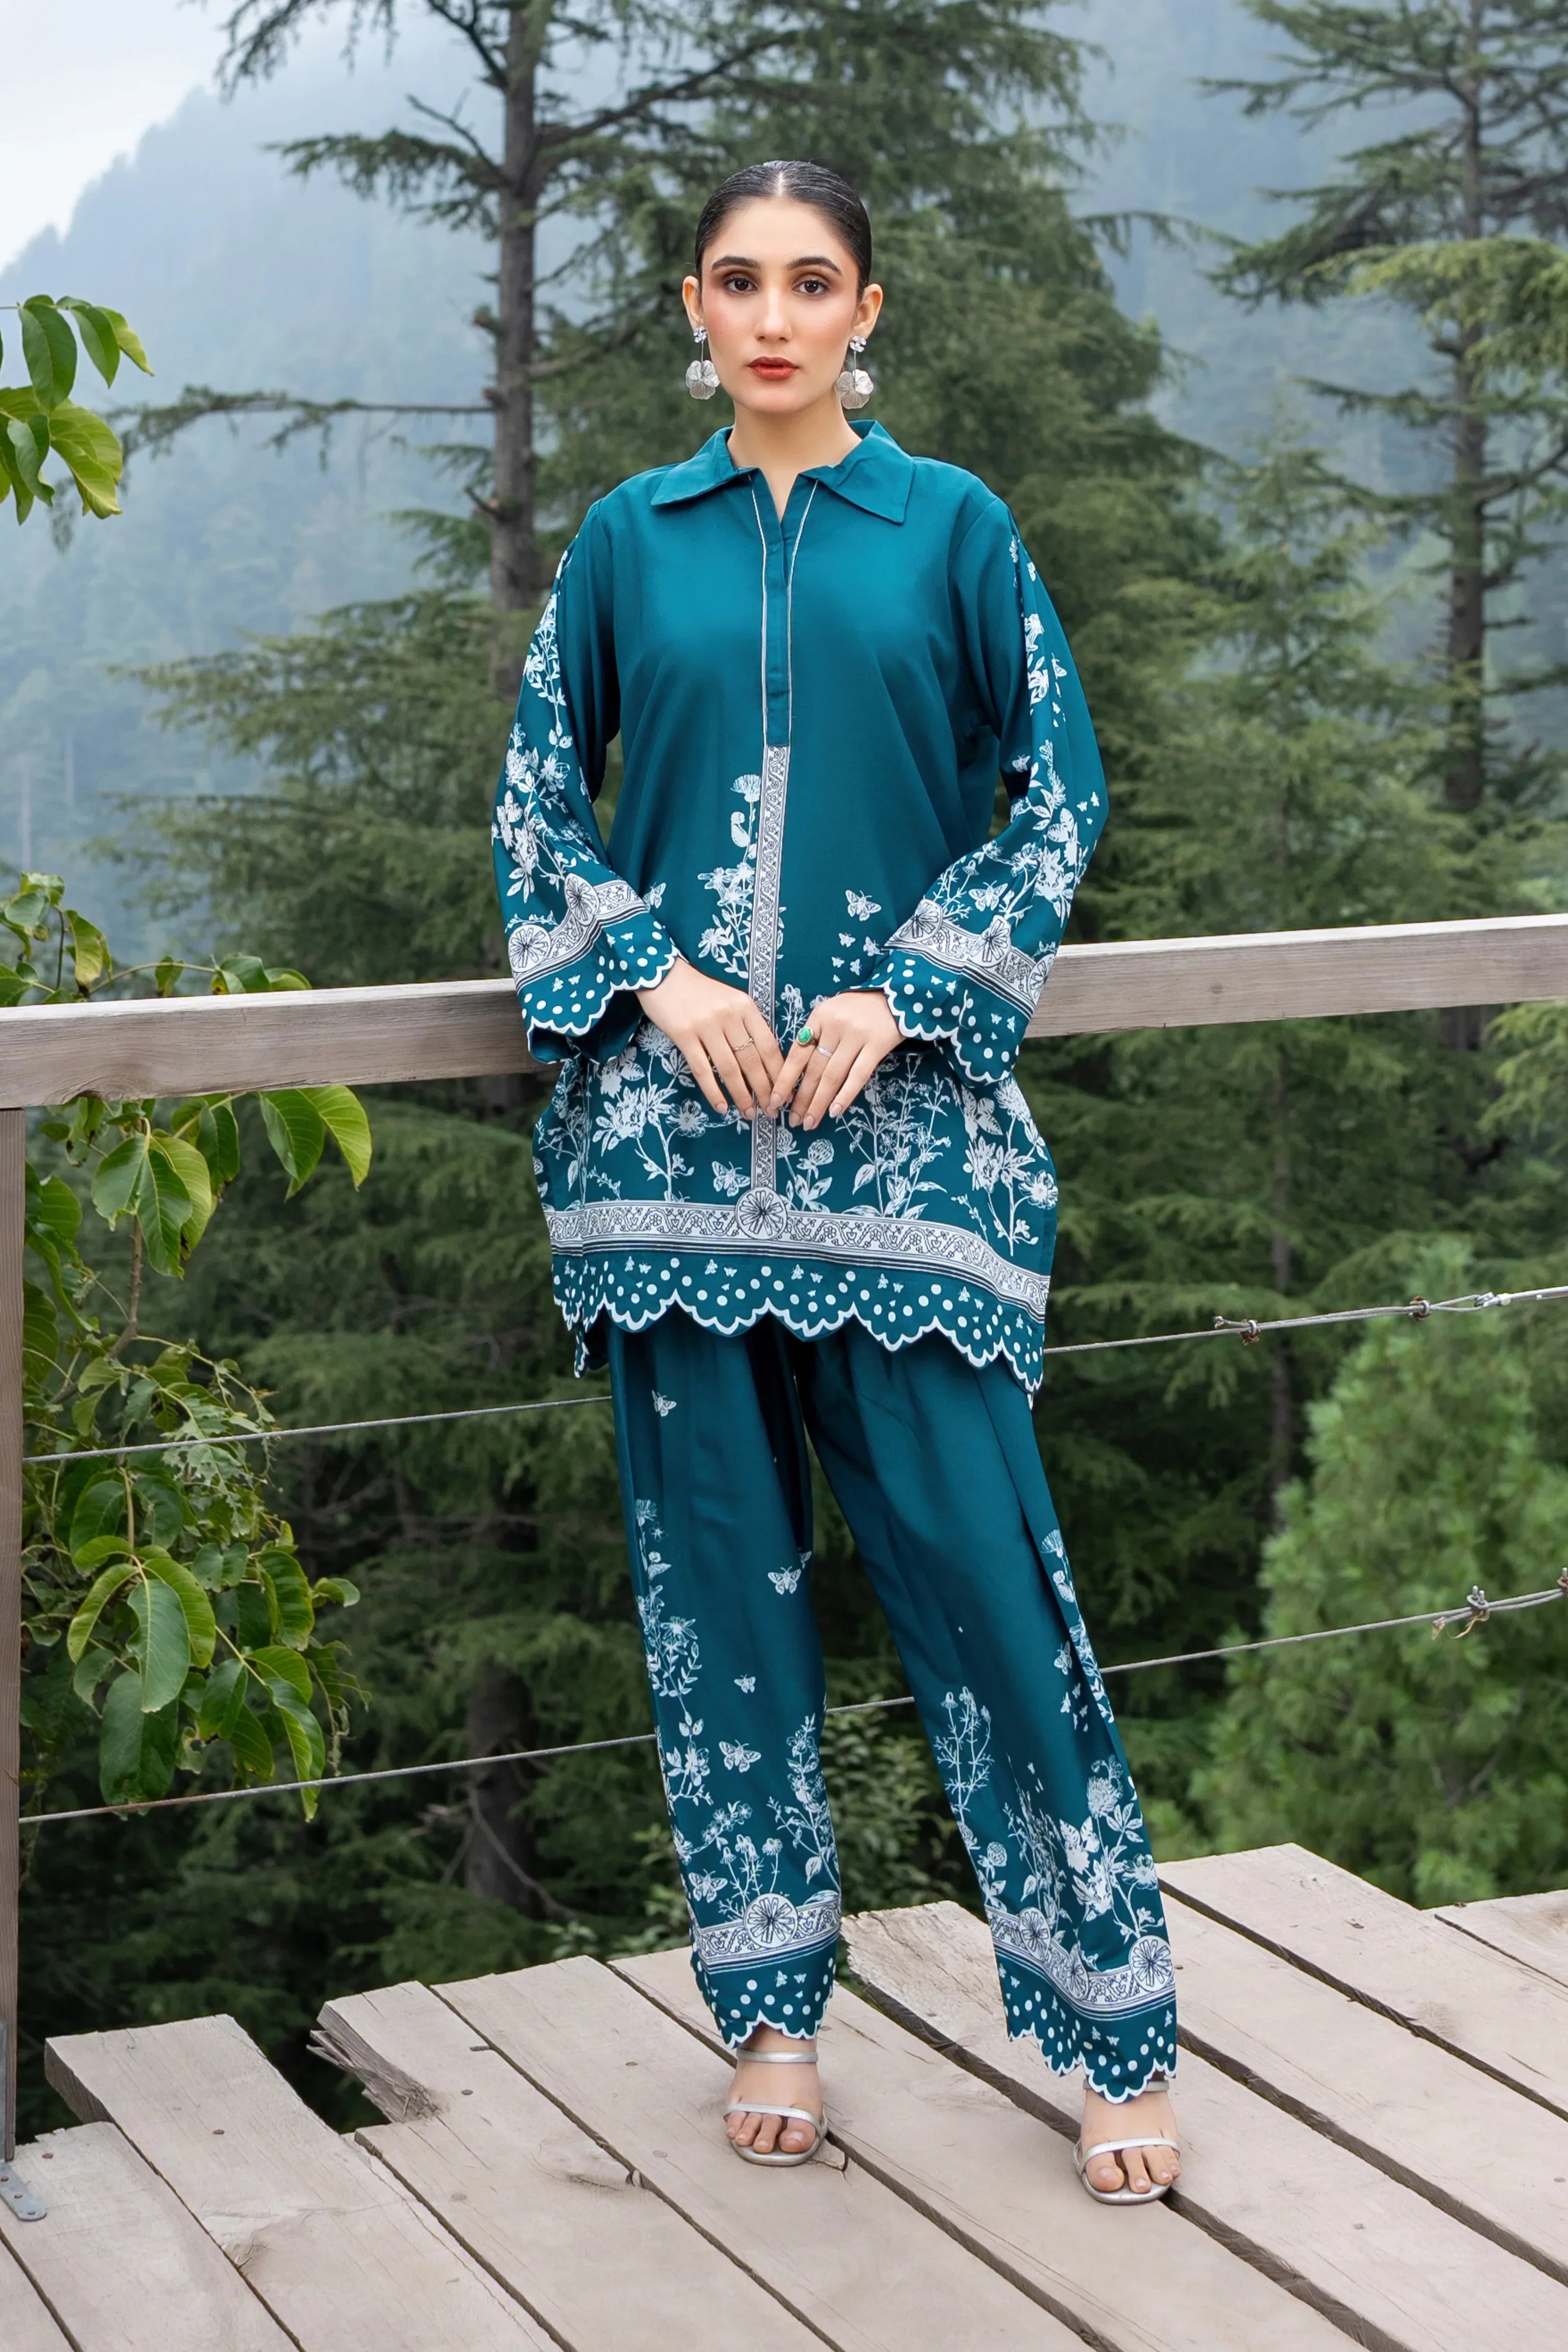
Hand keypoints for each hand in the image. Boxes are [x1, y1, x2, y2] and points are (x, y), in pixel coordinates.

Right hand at [636, 958, 784, 1117]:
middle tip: (771, 1111)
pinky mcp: (684, 1035)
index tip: (784, 1093)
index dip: (778, 1073)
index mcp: (745, 1007)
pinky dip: (713, 1091)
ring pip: (730, 1069)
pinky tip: (722, 1107)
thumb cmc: (700, 991)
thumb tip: (763, 1062)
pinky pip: (702, 1069)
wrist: (663, 975)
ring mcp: (706, 1026)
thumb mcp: (731, 1000)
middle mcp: (729, 1016)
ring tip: (749, 1113)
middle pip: (752, 1061)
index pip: (769, 1045)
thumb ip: (747, 1025)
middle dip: (764, 1090)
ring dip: (742, 1095)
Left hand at [768, 990, 901, 1127]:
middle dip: (802, 1099)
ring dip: (819, 1102)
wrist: (896, 996)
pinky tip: (835, 1111)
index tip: (776, 1101)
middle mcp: (835, 1026)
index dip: (785, 1080)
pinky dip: (845, 1095)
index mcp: (818, 1017)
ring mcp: (856, 1036)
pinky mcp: (877, 1045)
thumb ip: (815, 1036)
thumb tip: (798, 1074)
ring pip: (833, 1076)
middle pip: (814, 1069)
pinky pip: (858, 1075)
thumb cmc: (858, 1009)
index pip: (797, 1054)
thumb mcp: (830, 1013)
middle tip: (794, 1121)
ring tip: (810, 1122)